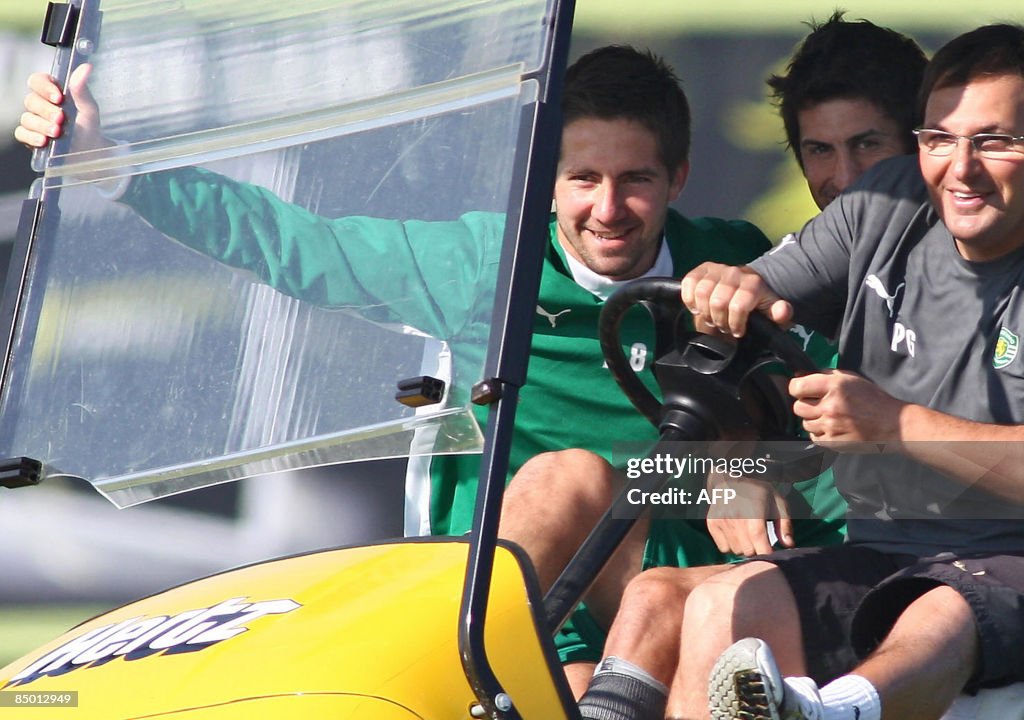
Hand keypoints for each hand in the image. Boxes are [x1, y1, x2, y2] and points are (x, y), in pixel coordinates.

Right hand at [15, 64, 107, 153]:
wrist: (90, 152)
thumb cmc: (88, 127)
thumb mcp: (88, 109)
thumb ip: (82, 89)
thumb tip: (86, 67)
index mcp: (52, 91)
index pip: (37, 80)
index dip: (44, 87)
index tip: (58, 97)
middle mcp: (40, 104)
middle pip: (31, 100)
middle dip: (46, 110)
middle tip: (60, 119)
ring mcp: (34, 120)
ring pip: (27, 118)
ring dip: (41, 125)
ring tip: (56, 132)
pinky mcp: (30, 136)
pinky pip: (22, 133)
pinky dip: (31, 137)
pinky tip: (43, 141)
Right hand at [680, 262, 791, 337]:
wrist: (748, 288)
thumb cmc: (759, 306)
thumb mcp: (774, 314)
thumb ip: (781, 314)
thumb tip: (782, 311)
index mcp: (753, 283)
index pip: (738, 305)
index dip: (735, 323)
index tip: (738, 331)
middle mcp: (734, 272)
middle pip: (717, 302)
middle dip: (719, 321)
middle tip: (724, 326)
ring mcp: (716, 269)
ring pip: (701, 293)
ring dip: (704, 312)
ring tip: (712, 318)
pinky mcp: (701, 269)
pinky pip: (689, 283)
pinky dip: (690, 299)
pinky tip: (698, 308)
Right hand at [705, 474, 792, 555]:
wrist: (731, 475)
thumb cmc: (759, 490)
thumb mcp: (777, 502)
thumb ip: (785, 524)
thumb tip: (788, 545)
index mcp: (754, 514)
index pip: (761, 547)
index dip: (767, 554)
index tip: (771, 551)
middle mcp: (736, 519)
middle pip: (749, 552)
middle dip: (756, 549)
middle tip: (759, 538)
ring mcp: (722, 522)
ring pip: (736, 551)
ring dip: (743, 547)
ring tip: (747, 533)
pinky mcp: (712, 523)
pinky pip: (723, 548)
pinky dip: (731, 545)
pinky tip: (735, 532)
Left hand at [789, 369, 905, 445]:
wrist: (893, 424)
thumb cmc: (873, 399)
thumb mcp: (851, 378)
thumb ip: (825, 375)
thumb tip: (799, 374)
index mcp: (834, 386)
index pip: (796, 387)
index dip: (797, 388)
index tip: (802, 390)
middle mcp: (829, 406)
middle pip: (797, 407)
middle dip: (805, 404)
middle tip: (818, 404)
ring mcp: (829, 426)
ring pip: (804, 422)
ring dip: (812, 419)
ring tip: (828, 416)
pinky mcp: (831, 443)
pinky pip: (813, 436)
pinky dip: (819, 432)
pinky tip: (832, 427)